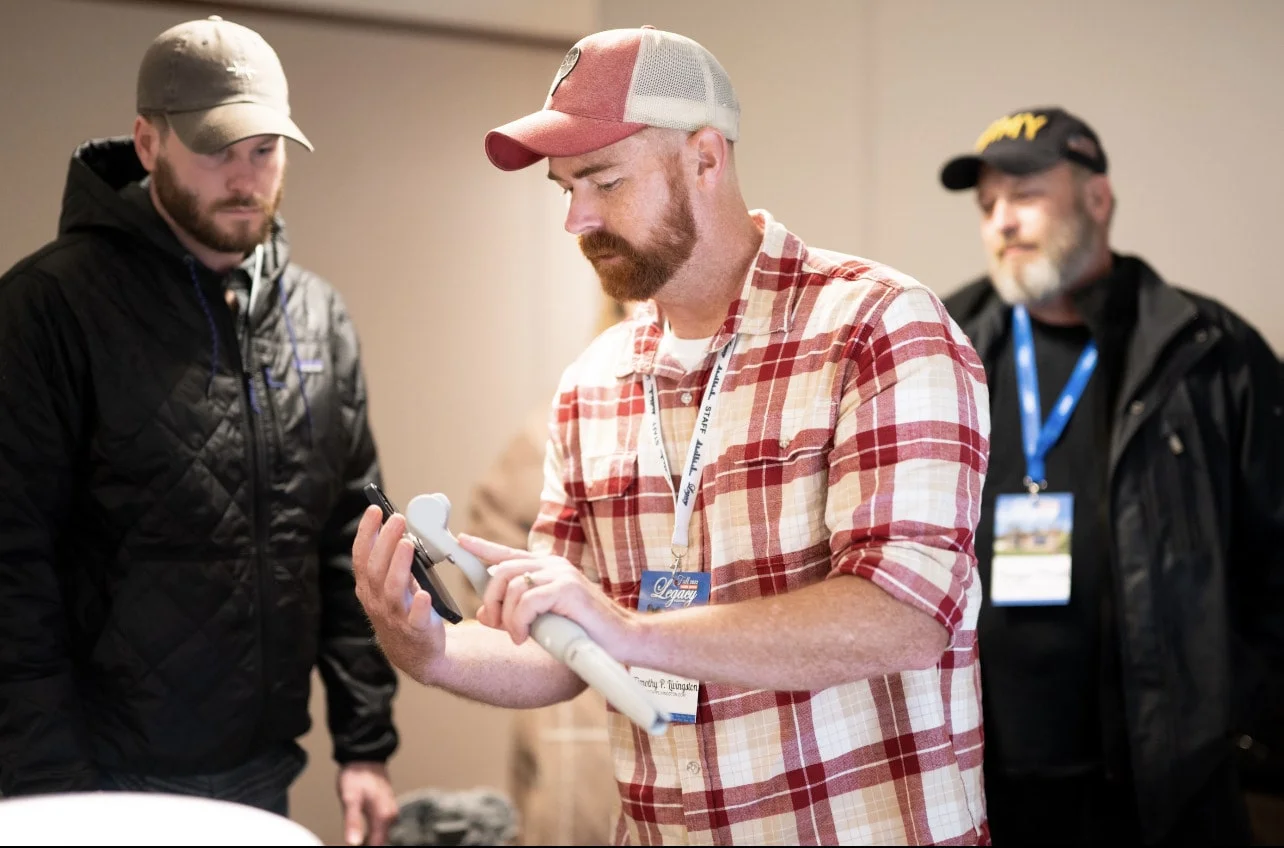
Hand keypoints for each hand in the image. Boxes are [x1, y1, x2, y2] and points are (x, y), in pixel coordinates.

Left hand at [336, 760, 398, 845]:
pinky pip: (379, 828)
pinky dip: (369, 834)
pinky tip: (358, 834)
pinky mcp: (385, 808)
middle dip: (364, 845)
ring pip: (379, 836)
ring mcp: (389, 812)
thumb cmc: (357, 775)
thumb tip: (353, 843)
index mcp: (384, 816)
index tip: (348, 846)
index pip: (377, 845)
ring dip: (367, 841)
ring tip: (351, 841)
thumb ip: (353, 822)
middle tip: (346, 843)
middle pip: (379, 842)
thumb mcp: (350, 799)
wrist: (365, 756)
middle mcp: (390, 816)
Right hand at [352, 506, 445, 683]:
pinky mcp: (416, 630)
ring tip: (407, 544)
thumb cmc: (404, 611)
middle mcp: (377, 600)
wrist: (415, 653)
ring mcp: (395, 616)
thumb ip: (392, 562)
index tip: (375, 510)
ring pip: (392, 588)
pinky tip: (424, 594)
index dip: (366, 532)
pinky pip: (415, 618)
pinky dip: (419, 606)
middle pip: (376, 568)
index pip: (361, 556)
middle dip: (385, 541)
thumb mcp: (391, 585)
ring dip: (399, 565)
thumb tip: (399, 529)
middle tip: (397, 519)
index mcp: (368, 587)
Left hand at [457, 534, 637, 658]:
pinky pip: (526, 602)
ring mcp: (561, 574)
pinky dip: (518, 623)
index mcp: (548, 569)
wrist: (622, 639)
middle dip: (491, 599)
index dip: (483, 547)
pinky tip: (525, 637)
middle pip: (502, 570)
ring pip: (511, 586)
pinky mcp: (567, 589)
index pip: (509, 553)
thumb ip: (515, 614)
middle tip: (494, 623)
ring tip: (517, 635)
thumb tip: (484, 615)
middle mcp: (553, 565)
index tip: (462, 541)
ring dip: (506, 617)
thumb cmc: (586, 632)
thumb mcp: (543, 621)